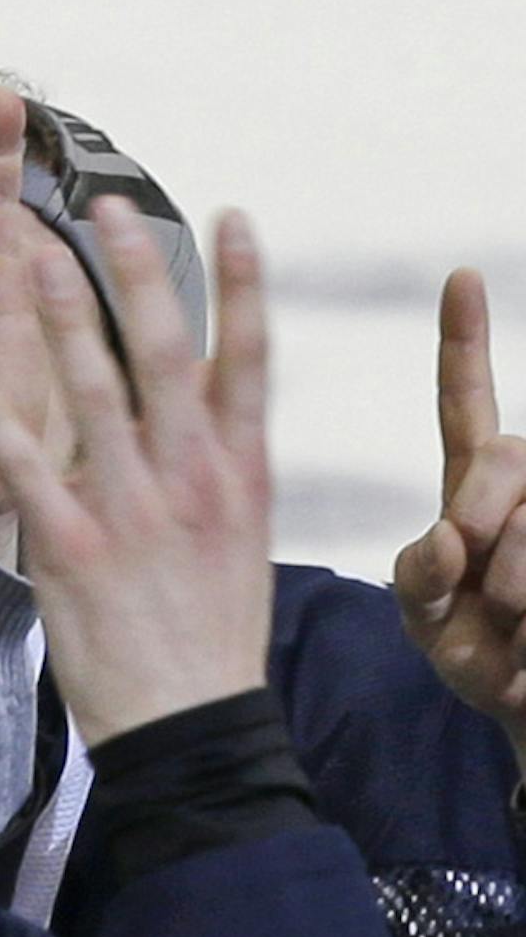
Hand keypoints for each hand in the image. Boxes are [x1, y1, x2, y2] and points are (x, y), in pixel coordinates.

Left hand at [0, 201, 272, 747]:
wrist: (190, 727)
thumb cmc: (208, 638)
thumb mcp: (240, 543)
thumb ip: (220, 470)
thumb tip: (211, 411)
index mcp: (241, 474)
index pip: (249, 359)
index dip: (244, 284)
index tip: (235, 218)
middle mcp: (192, 479)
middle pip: (169, 353)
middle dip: (139, 273)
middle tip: (110, 205)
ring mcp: (131, 509)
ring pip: (95, 390)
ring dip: (62, 314)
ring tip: (31, 249)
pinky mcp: (70, 548)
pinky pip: (22, 466)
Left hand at [392, 270, 525, 777]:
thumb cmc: (481, 659)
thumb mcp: (429, 624)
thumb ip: (421, 579)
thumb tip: (449, 535)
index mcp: (475, 490)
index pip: (467, 405)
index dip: (465, 344)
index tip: (462, 277)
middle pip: (508, 453)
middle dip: (485, 515)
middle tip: (485, 588)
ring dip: (517, 585)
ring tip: (516, 626)